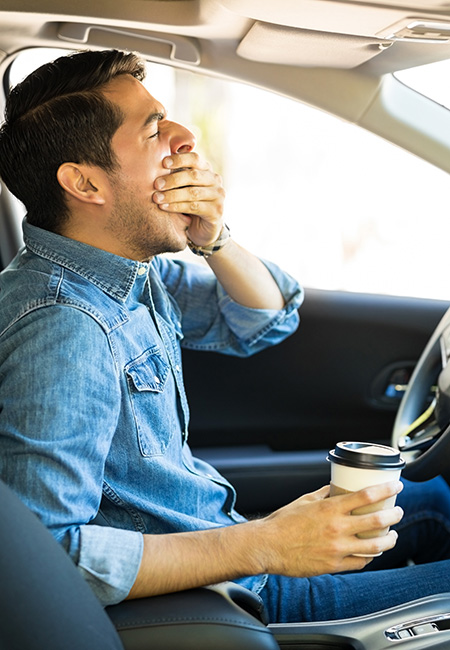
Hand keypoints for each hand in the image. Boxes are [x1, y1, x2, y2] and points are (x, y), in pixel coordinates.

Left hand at [153, 152, 224, 245]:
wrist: (204, 227)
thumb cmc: (189, 201)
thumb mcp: (183, 186)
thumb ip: (176, 173)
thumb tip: (153, 161)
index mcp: (207, 169)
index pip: (195, 158)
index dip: (179, 159)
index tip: (163, 163)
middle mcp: (215, 180)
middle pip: (193, 175)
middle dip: (173, 180)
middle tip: (156, 184)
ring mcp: (218, 196)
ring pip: (192, 193)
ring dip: (172, 195)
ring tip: (156, 198)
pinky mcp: (216, 211)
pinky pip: (194, 207)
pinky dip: (177, 207)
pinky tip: (164, 207)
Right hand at [252, 482, 403, 576]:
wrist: (268, 545)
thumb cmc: (283, 522)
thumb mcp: (305, 500)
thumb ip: (324, 494)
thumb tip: (337, 487)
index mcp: (330, 508)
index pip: (366, 496)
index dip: (386, 490)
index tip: (396, 486)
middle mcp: (337, 528)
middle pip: (377, 521)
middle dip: (394, 515)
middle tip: (398, 511)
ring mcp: (337, 549)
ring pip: (374, 546)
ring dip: (389, 540)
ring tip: (392, 536)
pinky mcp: (334, 565)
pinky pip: (360, 562)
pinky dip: (370, 556)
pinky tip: (372, 552)